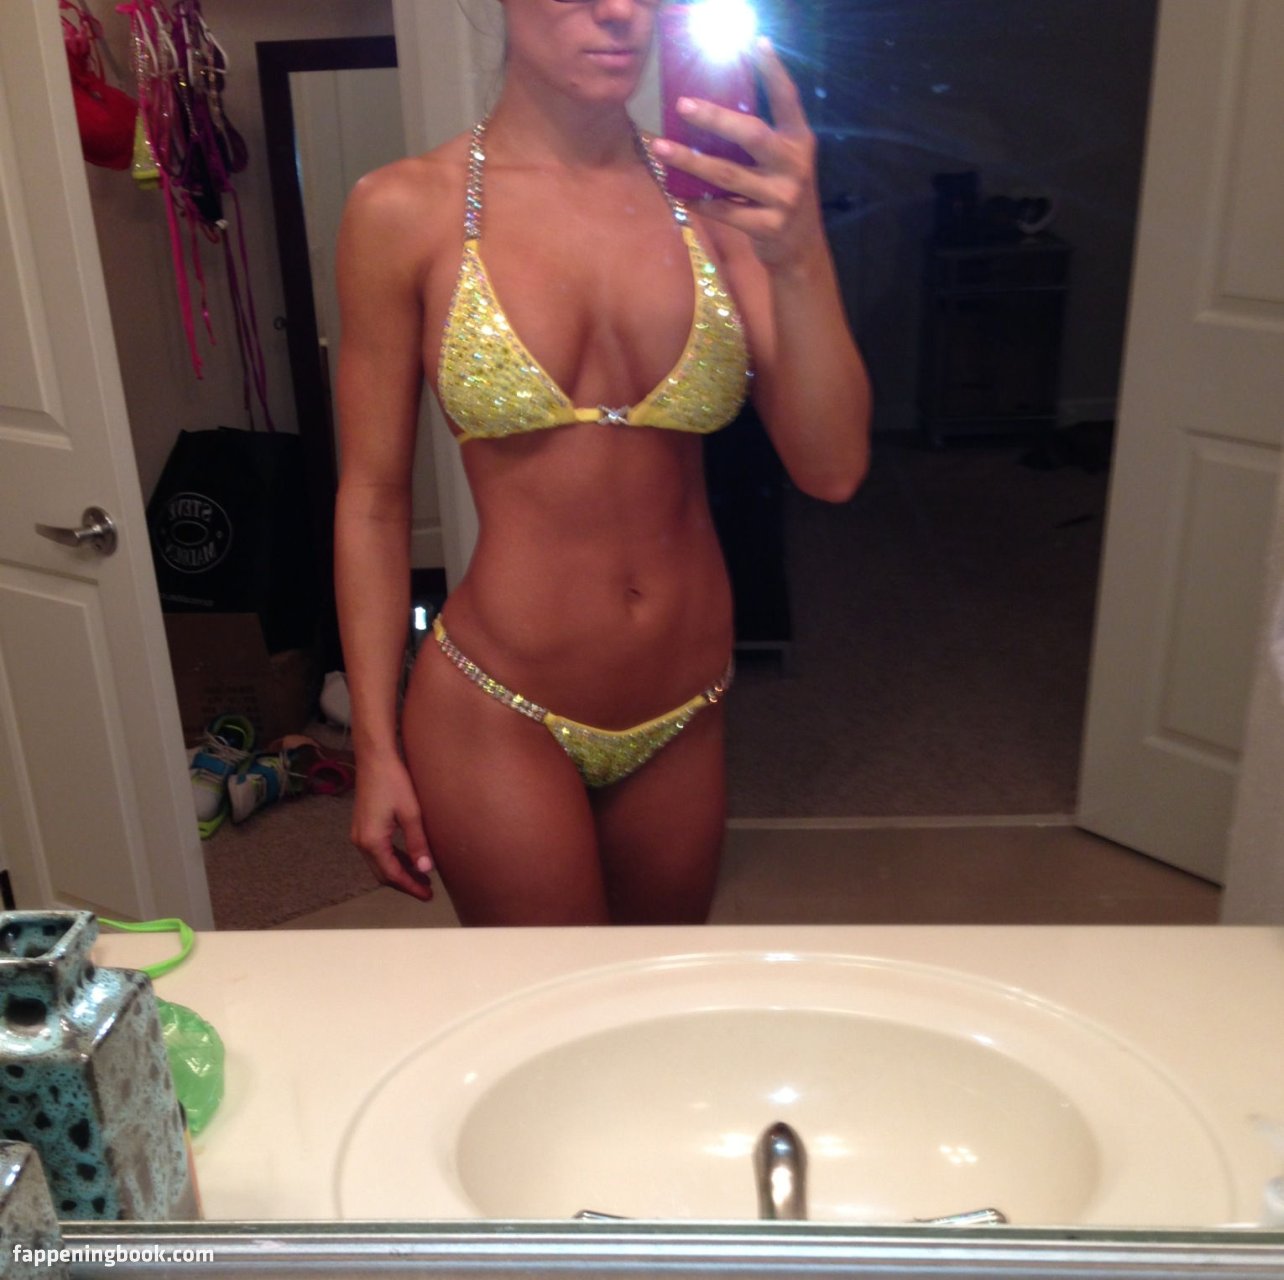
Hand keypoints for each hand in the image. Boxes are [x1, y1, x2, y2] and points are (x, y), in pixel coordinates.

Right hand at [349, 755, 434, 900]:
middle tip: (427, 890)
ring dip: (399, 872)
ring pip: (379, 864)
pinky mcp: (362, 827)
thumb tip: (426, 869)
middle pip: (383, 874)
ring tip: (422, 877)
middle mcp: (361, 842)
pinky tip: (409, 859)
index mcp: (372, 842)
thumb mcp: (411, 814)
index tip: (428, 895)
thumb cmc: (394, 782)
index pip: (392, 875)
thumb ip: (417, 843)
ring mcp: (359, 834)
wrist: (375, 758)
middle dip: (405, 883)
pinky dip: (393, 859)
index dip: (411, 887)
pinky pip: (377, 852)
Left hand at [652, 38, 821, 270]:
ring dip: (691, 162)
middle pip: (751, 134)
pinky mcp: (769, 226)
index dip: (774, 71)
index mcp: (799, 142)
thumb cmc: (781, 196)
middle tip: (682, 105)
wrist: (801, 249)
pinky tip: (680, 193)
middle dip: (714, 118)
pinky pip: (726, 211)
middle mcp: (794, 165)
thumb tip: (710, 115)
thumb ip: (759, 142)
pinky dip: (701, 202)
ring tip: (661, 149)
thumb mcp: (782, 163)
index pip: (788, 100)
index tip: (756, 43)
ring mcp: (783, 197)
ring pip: (729, 175)